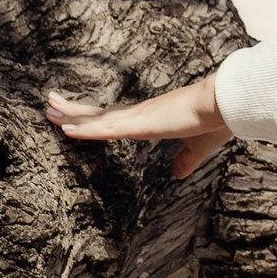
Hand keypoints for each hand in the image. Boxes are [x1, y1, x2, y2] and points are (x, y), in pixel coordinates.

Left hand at [45, 74, 231, 179]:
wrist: (228, 105)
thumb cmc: (215, 121)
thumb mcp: (197, 147)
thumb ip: (185, 160)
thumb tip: (177, 174)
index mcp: (151, 119)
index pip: (114, 119)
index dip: (93, 118)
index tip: (73, 115)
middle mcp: (140, 115)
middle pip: (99, 114)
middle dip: (73, 110)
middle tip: (49, 104)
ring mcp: (139, 117)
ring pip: (97, 119)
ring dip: (71, 116)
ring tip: (48, 109)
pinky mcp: (142, 122)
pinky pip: (108, 128)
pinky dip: (86, 129)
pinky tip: (67, 128)